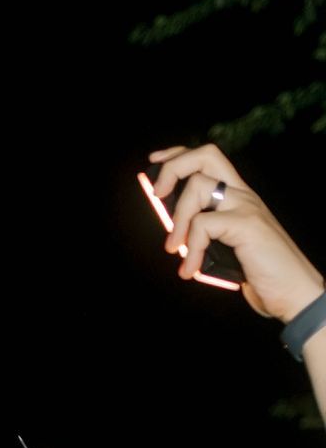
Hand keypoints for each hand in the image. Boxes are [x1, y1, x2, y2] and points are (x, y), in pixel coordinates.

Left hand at [148, 146, 324, 322]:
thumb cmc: (258, 273)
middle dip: (173, 168)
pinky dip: (190, 249)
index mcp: (237, 196)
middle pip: (206, 155)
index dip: (179, 156)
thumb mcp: (224, 249)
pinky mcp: (247, 224)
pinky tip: (191, 270)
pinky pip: (203, 224)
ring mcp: (246, 206)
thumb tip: (172, 235)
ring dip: (177, 219)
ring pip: (198, 186)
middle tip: (157, 195)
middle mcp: (242, 194)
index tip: (155, 162)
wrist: (292, 292)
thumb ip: (203, 236)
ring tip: (173, 249)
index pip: (208, 159)